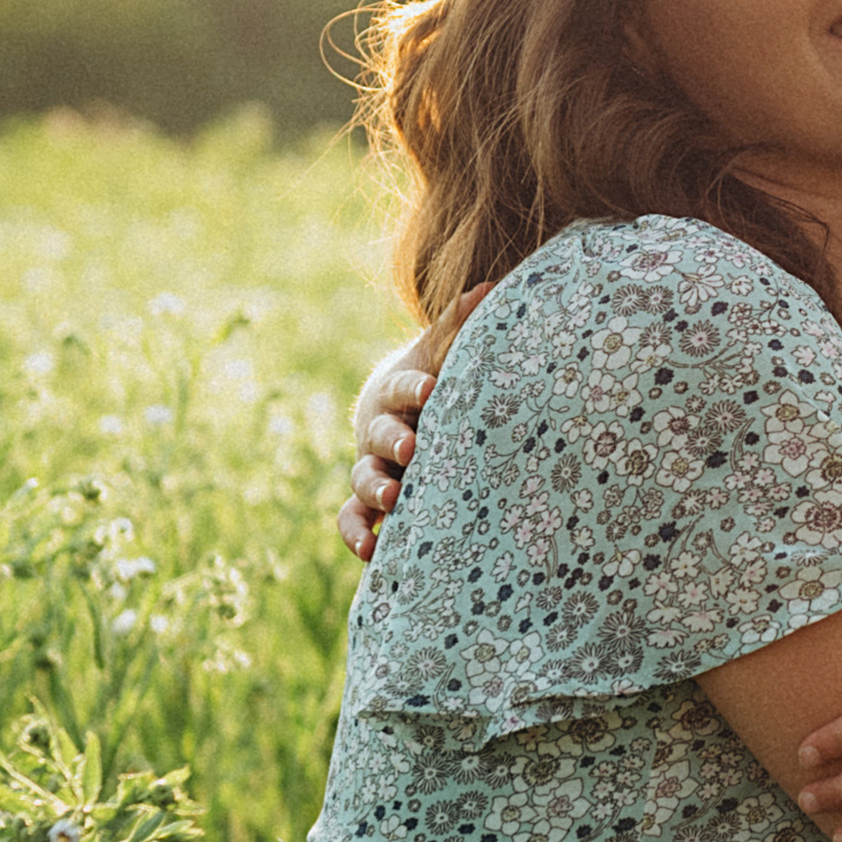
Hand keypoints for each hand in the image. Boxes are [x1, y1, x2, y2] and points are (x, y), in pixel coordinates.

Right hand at [333, 286, 494, 563]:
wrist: (399, 414)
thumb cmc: (431, 382)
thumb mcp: (442, 355)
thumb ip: (459, 328)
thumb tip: (489, 289)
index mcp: (400, 394)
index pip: (404, 387)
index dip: (415, 388)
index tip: (432, 389)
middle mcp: (380, 432)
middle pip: (381, 437)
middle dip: (395, 443)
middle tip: (413, 450)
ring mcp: (372, 468)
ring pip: (363, 480)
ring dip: (375, 489)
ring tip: (392, 500)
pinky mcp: (368, 503)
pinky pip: (352, 520)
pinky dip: (358, 534)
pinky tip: (372, 552)